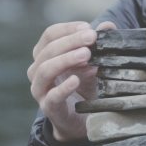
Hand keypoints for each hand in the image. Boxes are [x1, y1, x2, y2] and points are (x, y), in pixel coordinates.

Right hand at [27, 21, 116, 141]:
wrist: (81, 120)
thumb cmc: (84, 88)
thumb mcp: (93, 64)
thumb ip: (98, 45)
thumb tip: (108, 25)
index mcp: (45, 56)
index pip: (49, 35)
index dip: (68, 29)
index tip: (88, 28)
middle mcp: (38, 70)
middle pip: (48, 49)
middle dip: (70, 41)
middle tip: (91, 37)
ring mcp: (40, 89)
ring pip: (44, 69)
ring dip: (65, 59)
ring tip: (86, 55)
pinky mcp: (49, 108)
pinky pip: (51, 96)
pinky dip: (63, 87)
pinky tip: (76, 80)